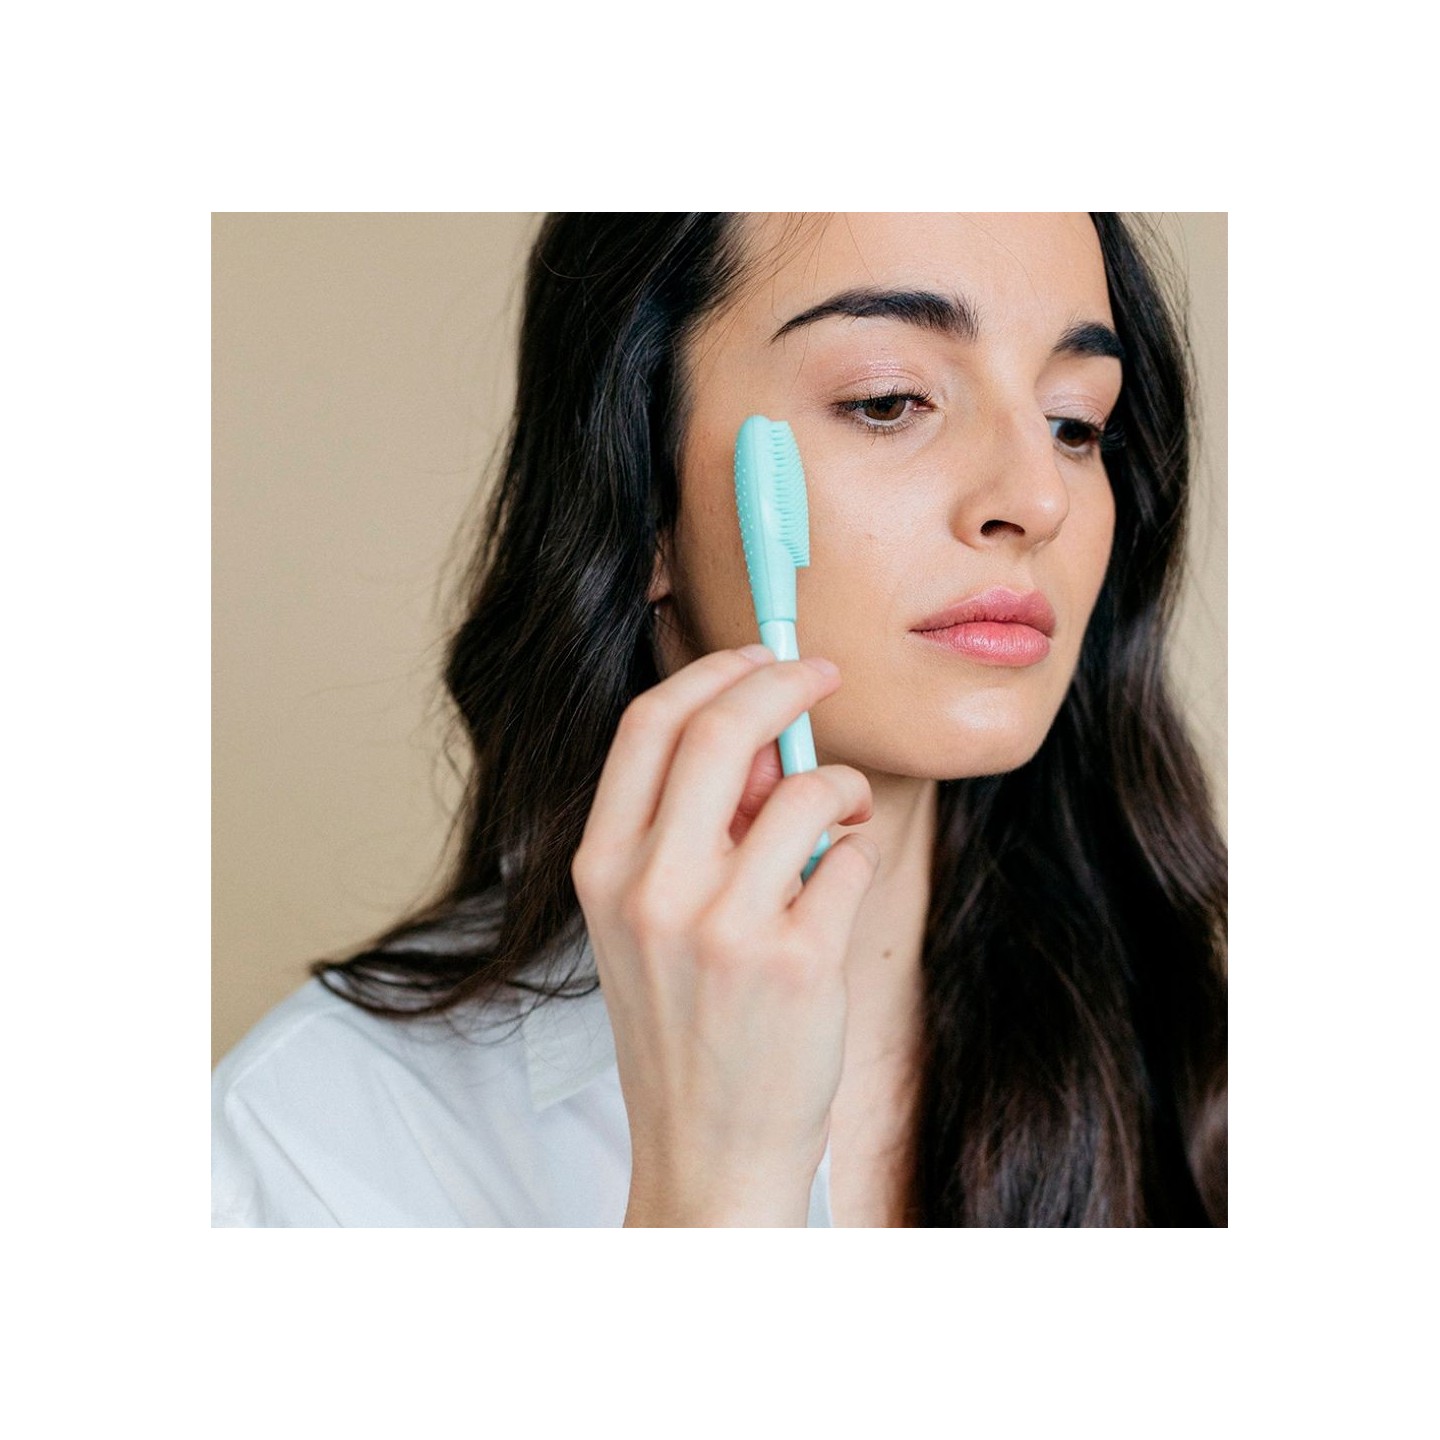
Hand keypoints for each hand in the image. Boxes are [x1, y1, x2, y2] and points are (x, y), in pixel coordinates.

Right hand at [570, 646, 878, 1225]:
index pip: (646, 725)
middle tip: (823, 674)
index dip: (712, 672)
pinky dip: (858, 853)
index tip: (760, 657)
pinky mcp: (795, 961)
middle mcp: (648, 888)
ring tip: (842, 815)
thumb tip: (764, 740)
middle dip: (785, 681)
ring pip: (806, 790)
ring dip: (842, 784)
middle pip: (720, 729)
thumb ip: (689, 828)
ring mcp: (721, 927)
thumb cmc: (684, 1025)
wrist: (706, 1151)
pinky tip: (840, 884)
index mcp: (600, 868)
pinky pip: (848, 858)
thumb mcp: (649, 923)